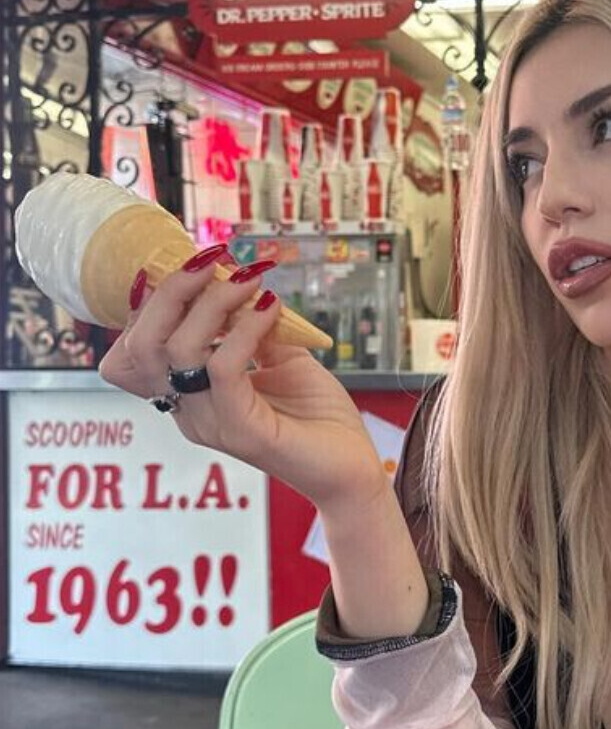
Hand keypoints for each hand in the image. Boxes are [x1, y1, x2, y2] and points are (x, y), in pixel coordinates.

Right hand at [99, 252, 385, 508]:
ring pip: (179, 351)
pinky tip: (270, 309)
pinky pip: (224, 367)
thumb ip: (253, 327)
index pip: (139, 346)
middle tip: (212, 260)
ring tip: (249, 280)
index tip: (194, 264)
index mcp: (190, 395)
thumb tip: (238, 283)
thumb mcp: (281, 358)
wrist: (352, 467)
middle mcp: (189, 411)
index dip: (155, 300)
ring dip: (213, 303)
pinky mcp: (241, 431)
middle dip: (172, 292)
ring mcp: (211, 423)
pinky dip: (245, 329)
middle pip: (145, 344)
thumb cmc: (317, 417)